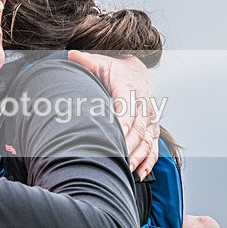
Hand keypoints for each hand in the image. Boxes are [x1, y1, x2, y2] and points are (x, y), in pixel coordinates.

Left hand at [67, 50, 159, 178]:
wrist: (135, 69)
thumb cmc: (115, 69)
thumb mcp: (101, 62)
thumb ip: (86, 61)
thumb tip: (71, 55)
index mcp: (130, 90)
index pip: (127, 112)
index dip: (121, 127)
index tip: (112, 140)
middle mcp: (144, 104)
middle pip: (139, 130)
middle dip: (129, 147)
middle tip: (118, 161)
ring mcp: (150, 117)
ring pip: (149, 140)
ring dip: (140, 156)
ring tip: (128, 170)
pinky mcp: (152, 127)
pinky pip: (154, 146)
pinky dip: (149, 160)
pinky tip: (139, 173)